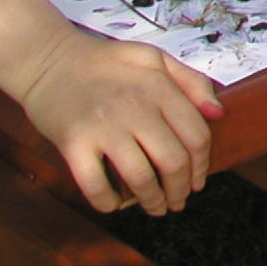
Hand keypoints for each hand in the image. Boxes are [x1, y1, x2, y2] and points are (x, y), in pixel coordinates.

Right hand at [16, 33, 222, 214]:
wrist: (47, 60)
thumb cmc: (103, 62)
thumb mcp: (153, 58)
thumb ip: (190, 81)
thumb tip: (218, 114)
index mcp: (157, 87)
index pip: (196, 135)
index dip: (202, 165)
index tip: (197, 180)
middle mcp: (134, 107)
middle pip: (174, 161)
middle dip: (181, 189)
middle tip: (178, 200)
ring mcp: (103, 126)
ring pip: (141, 178)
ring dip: (153, 201)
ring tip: (155, 207)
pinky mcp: (73, 143)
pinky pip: (96, 185)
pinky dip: (108, 203)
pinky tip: (115, 205)